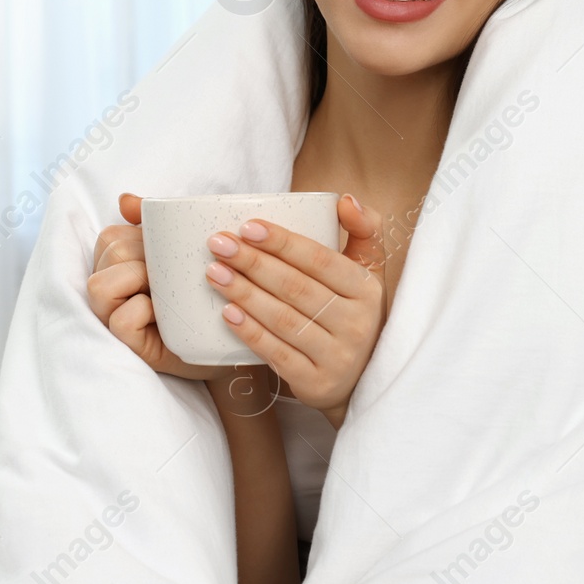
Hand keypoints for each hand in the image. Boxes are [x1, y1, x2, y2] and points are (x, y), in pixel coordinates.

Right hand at [87, 193, 235, 381]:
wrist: (233, 340)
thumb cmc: (205, 296)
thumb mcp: (186, 253)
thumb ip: (157, 224)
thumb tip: (124, 200)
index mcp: (120, 265)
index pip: (112, 236)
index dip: (142, 238)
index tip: (168, 254)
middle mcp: (110, 291)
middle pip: (111, 253)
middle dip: (146, 258)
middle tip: (174, 276)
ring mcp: (114, 319)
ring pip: (101, 285)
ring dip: (138, 280)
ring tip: (166, 293)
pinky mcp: (128, 346)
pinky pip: (121, 320)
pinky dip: (143, 312)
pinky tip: (163, 316)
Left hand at [204, 194, 385, 428]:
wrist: (362, 379)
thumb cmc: (354, 314)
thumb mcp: (369, 273)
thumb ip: (364, 230)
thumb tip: (346, 199)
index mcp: (367, 290)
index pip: (320, 260)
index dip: (282, 242)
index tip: (247, 227)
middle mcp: (357, 324)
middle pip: (296, 287)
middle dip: (253, 263)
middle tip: (218, 244)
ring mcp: (338, 356)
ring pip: (283, 319)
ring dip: (244, 293)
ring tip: (213, 272)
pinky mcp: (317, 383)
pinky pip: (277, 354)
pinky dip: (250, 332)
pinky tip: (227, 313)